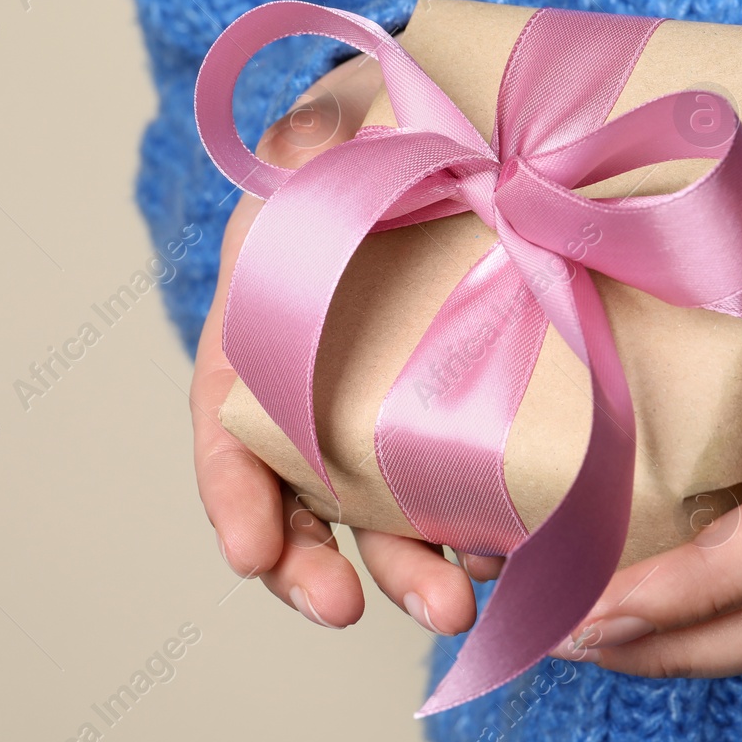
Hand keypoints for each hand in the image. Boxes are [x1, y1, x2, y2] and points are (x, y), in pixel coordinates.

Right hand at [192, 52, 502, 635]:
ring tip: (455, 605)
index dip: (231, 494)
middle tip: (353, 608)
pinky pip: (461, 490)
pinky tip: (515, 553)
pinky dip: (478, 531)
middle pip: (300, 501)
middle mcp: (316, 394)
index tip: (250, 553)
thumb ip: (310, 145)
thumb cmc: (372, 147)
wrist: (449, 148)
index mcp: (262, 335)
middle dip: (320, 567)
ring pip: (382, 516)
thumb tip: (303, 146)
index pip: (226, 426)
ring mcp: (388, 416)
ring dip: (409, 571)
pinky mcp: (459, 421)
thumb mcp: (334, 133)